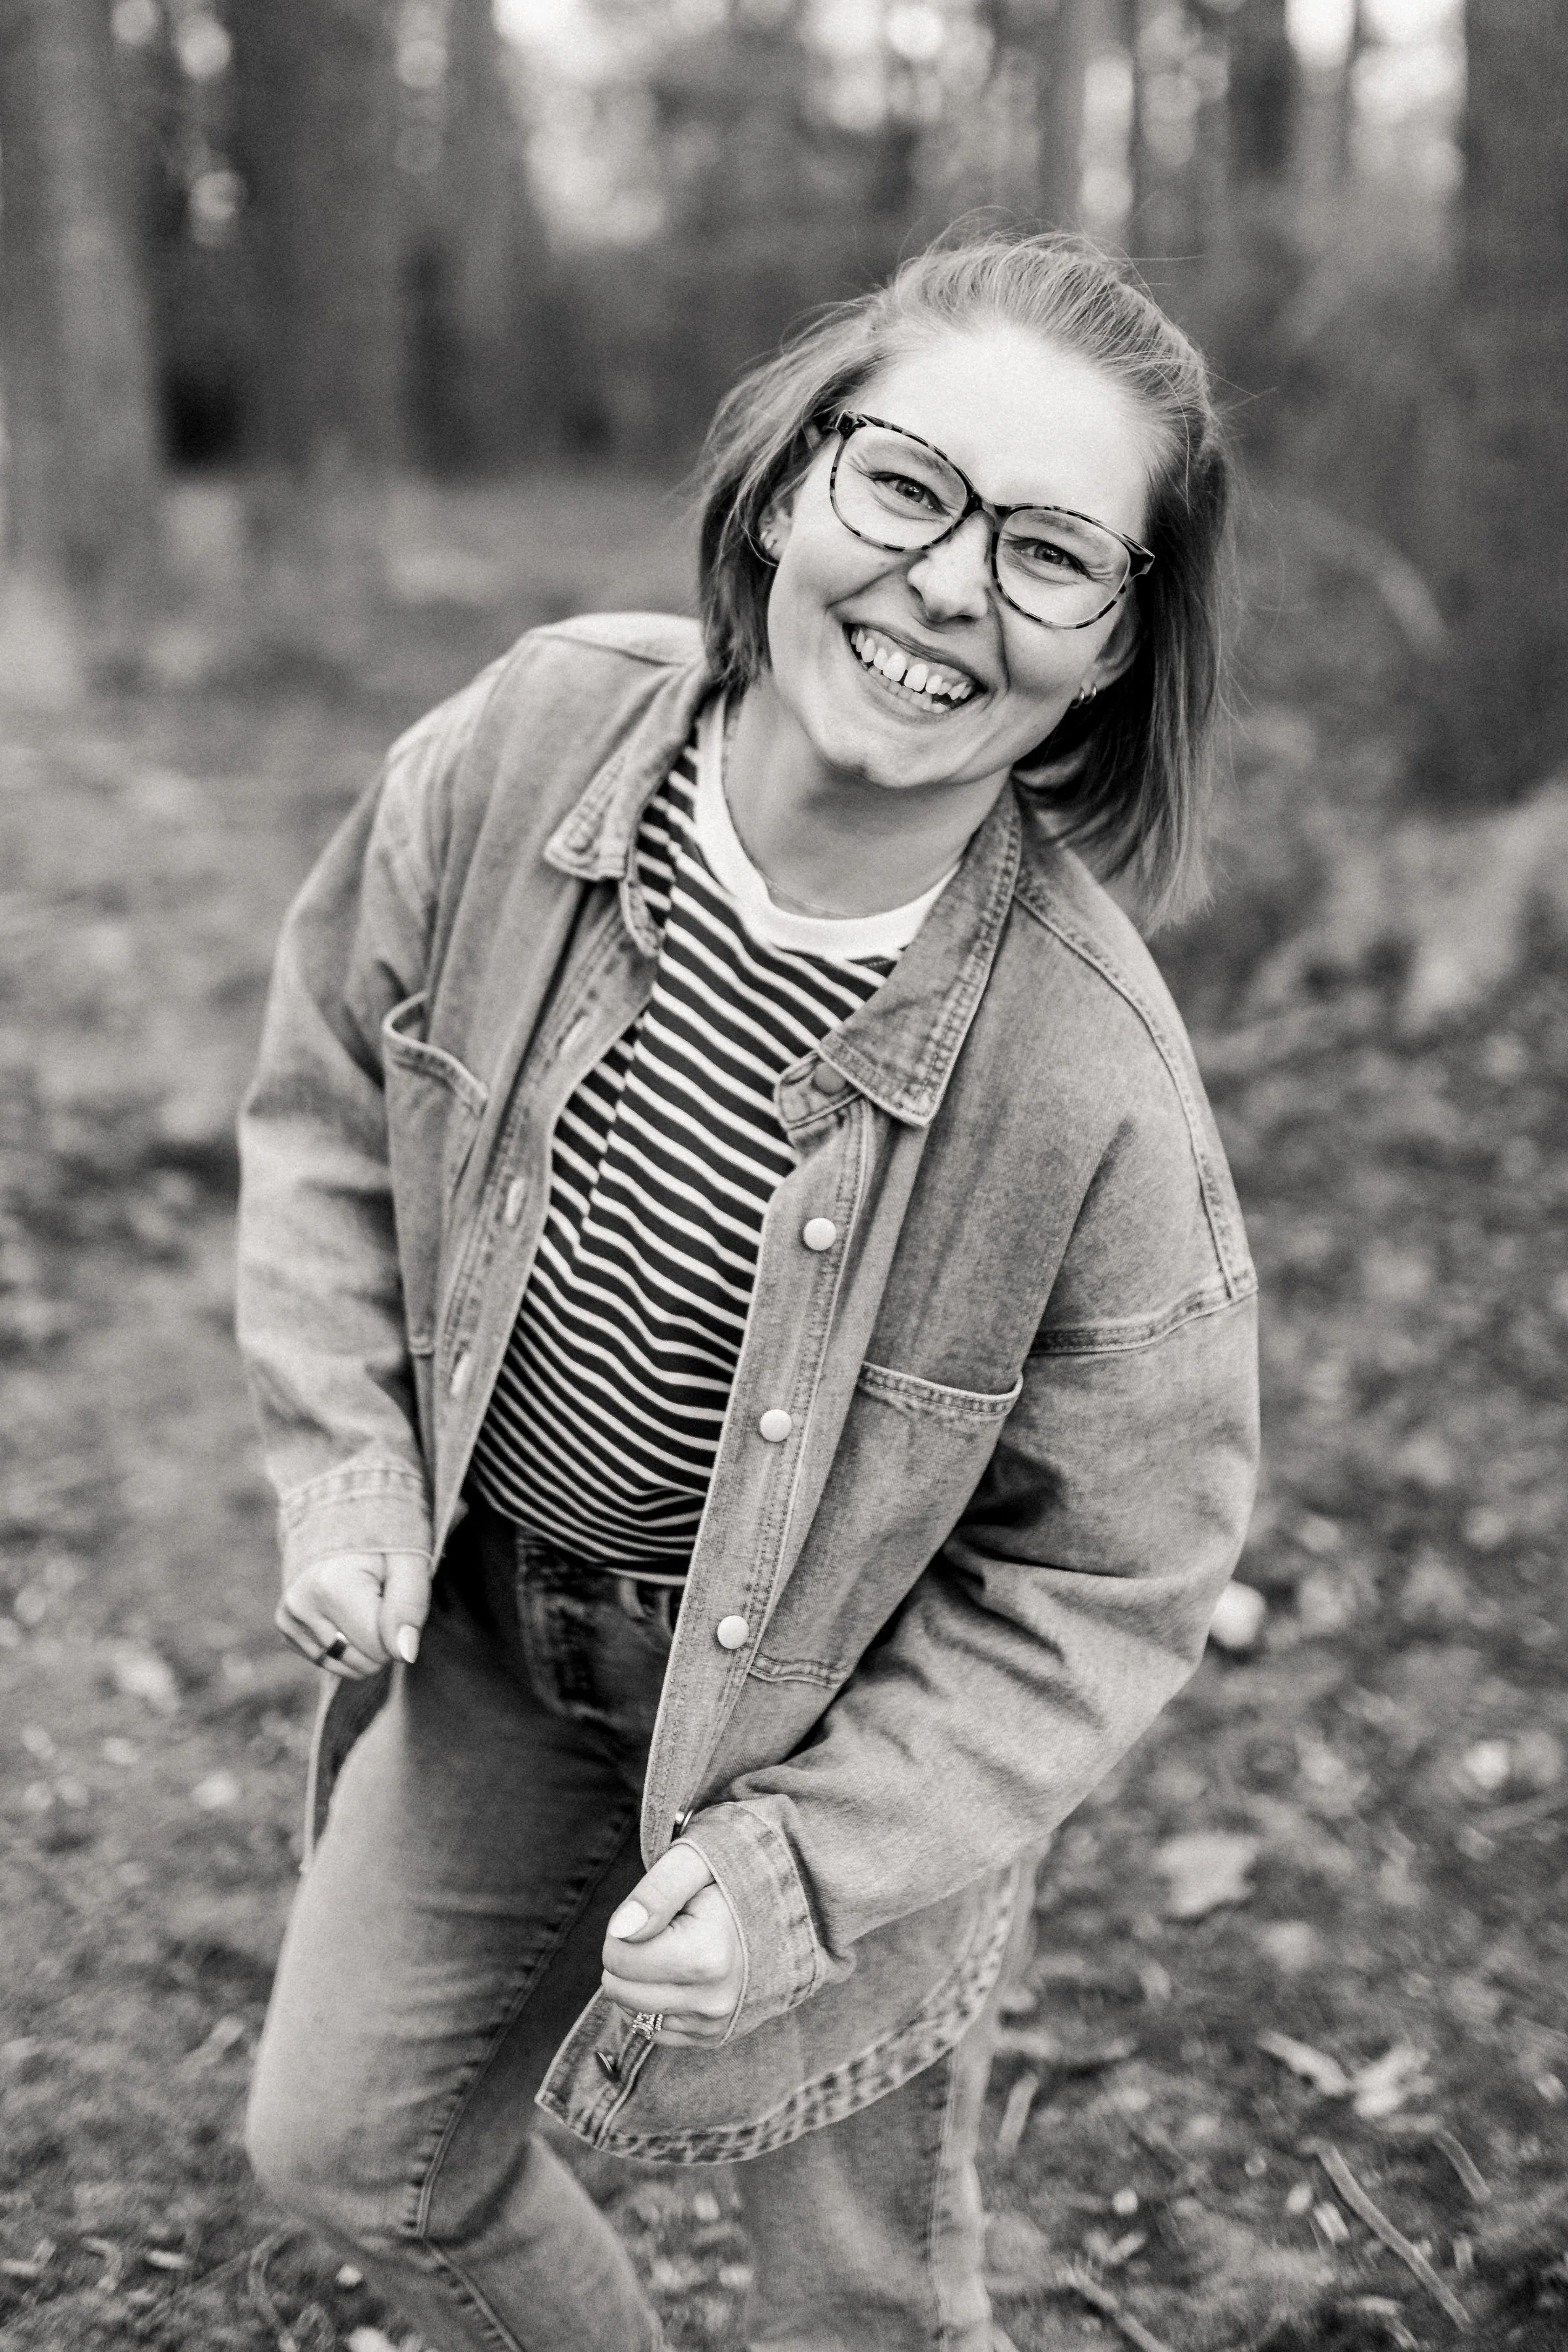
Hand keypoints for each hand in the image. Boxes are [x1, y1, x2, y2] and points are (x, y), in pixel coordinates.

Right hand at [276, 1551, 431, 1679]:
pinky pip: (327, 1661)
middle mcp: (301, 1606)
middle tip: (380, 1599)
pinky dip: (345, 1645)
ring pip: (345, 1667)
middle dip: (382, 1640)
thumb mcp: (410, 1562)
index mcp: (331, 1587)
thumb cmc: (383, 1542)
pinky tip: (345, 1612)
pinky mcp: (285, 1628)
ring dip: (364, 1643)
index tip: (394, 1598)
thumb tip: (404, 1654)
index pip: (380, 1650)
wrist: (342, 1518)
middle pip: (362, 1664)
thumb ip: (409, 1606)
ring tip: (362, 1603)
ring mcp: (288, 1618)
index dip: (399, 1632)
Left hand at [601, 1842, 742, 2045]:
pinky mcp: (714, 2036)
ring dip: (639, 1980)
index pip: (617, 1956)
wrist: (798, 1905)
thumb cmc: (740, 1875)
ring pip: (634, 2013)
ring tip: (673, 1947)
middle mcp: (713, 2000)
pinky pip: (655, 2031)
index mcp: (706, 1956)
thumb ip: (656, 1891)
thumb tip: (620, 1931)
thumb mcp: (698, 1861)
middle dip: (626, 1955)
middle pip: (620, 1990)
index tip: (655, 1910)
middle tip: (661, 1928)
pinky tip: (679, 1973)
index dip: (623, 1927)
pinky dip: (655, 2002)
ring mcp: (715, 2023)